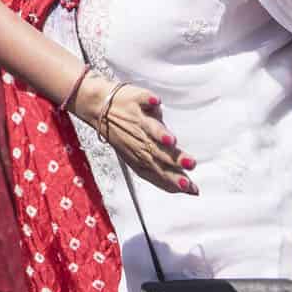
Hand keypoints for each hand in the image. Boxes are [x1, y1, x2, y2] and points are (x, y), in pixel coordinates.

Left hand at [74, 79, 197, 195]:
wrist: (98, 108)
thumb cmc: (125, 136)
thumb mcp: (142, 159)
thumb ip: (165, 173)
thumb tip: (193, 192)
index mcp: (142, 157)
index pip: (161, 171)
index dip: (176, 180)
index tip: (191, 187)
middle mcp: (140, 140)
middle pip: (159, 152)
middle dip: (174, 161)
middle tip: (190, 165)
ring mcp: (137, 119)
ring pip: (151, 128)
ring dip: (161, 134)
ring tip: (172, 140)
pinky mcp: (135, 100)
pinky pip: (142, 100)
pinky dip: (149, 100)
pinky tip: (156, 101)